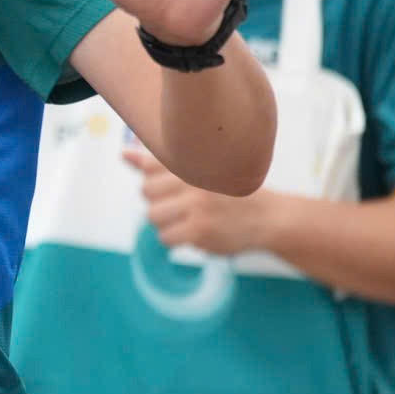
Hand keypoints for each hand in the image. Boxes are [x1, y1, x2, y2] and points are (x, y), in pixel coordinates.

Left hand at [126, 146, 273, 255]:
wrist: (270, 217)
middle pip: (146, 191)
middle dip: (159, 202)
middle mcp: (195, 178)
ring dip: (166, 223)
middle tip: (184, 206)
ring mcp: (198, 204)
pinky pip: (166, 237)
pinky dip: (175, 239)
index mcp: (194, 160)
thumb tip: (123, 154)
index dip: (157, 180)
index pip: (150, 165)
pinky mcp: (200, 229)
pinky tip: (193, 234)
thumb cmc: (229, 193)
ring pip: (153, 215)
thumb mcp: (200, 170)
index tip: (177, 187)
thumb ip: (159, 164)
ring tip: (188, 220)